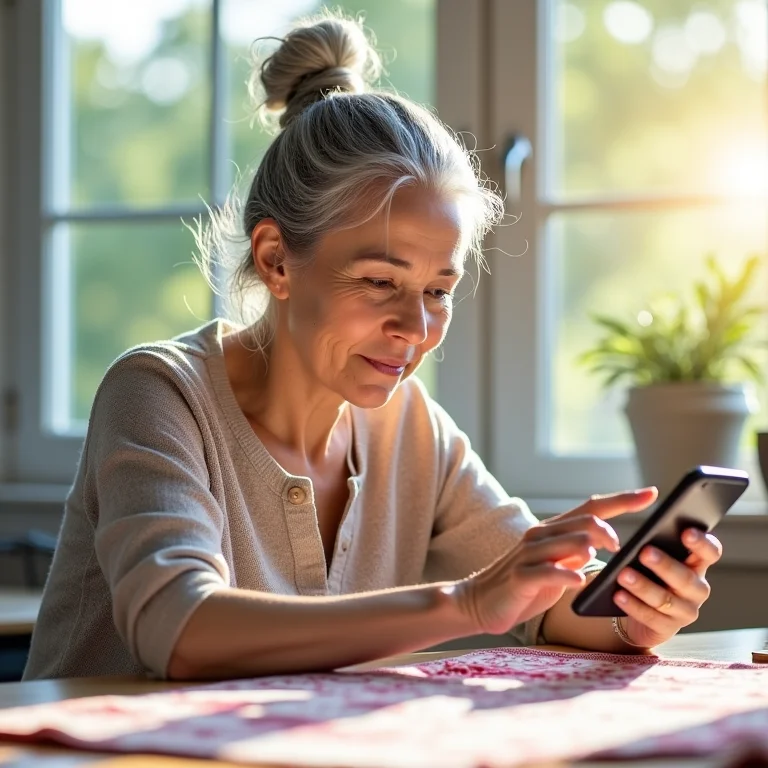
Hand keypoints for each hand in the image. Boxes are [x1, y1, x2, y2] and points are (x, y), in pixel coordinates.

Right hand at [455, 488, 657, 634]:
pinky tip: (579, 582)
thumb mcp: (555, 566)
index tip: (652, 493)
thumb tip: (599, 545)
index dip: (623, 499)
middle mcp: (541, 535)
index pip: (592, 507)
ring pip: (573, 541)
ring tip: (609, 564)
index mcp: (552, 530)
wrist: (479, 602)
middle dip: (612, 532)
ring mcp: (529, 555)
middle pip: (587, 521)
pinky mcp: (520, 577)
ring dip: (596, 550)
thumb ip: (574, 553)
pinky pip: (549, 572)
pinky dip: (568, 575)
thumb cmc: (524, 585)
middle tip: (621, 550)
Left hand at [614, 528, 721, 647]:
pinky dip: (633, 605)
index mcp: (697, 565)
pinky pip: (651, 617)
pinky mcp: (669, 628)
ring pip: (665, 599)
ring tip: (623, 575)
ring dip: (643, 586)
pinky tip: (618, 595)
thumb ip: (656, 546)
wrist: (640, 611)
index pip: (710, 552)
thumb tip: (643, 537)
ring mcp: (686, 611)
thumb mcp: (655, 559)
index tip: (686, 532)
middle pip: (685, 578)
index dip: (702, 543)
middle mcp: (697, 589)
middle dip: (664, 565)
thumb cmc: (649, 574)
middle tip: (644, 552)